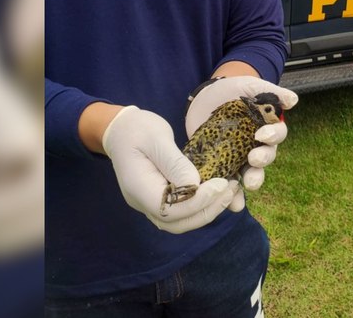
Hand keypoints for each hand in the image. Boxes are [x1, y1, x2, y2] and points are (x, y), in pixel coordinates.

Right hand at [101, 106, 237, 233]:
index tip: (221, 183)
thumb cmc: (138, 129)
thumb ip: (175, 163)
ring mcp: (150, 204)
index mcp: (138, 187)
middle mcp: (143, 202)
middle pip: (177, 223)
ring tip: (230, 193)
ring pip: (181, 222)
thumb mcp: (157, 137)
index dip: (198, 202)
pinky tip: (220, 194)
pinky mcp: (161, 200)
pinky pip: (182, 213)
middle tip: (231, 190)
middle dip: (208, 210)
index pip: (170, 209)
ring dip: (208, 211)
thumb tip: (196, 185)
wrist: (121, 130)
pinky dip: (203, 207)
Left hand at [185, 75, 297, 210]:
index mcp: (267, 129)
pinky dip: (232, 197)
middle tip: (253, 160)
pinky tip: (232, 204)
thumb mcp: (250, 86)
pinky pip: (229, 184)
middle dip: (262, 162)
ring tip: (245, 186)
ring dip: (251, 182)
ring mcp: (239, 158)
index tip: (262, 135)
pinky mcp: (221, 166)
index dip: (272, 137)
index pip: (277, 136)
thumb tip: (293, 101)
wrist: (206, 96)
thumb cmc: (233, 89)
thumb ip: (271, 92)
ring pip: (251, 175)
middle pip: (266, 159)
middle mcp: (257, 147)